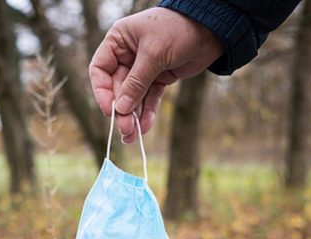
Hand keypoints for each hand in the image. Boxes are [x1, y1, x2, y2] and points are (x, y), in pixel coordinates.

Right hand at [89, 7, 222, 142]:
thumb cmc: (178, 30)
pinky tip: (145, 126)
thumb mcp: (154, 54)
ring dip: (133, 116)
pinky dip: (148, 112)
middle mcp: (128, 55)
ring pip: (134, 97)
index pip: (100, 70)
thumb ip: (136, 82)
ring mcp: (144, 68)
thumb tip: (121, 109)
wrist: (210, 29)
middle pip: (118, 88)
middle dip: (122, 110)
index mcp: (119, 41)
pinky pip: (150, 98)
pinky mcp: (160, 78)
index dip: (102, 92)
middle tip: (125, 130)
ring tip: (132, 137)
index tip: (109, 111)